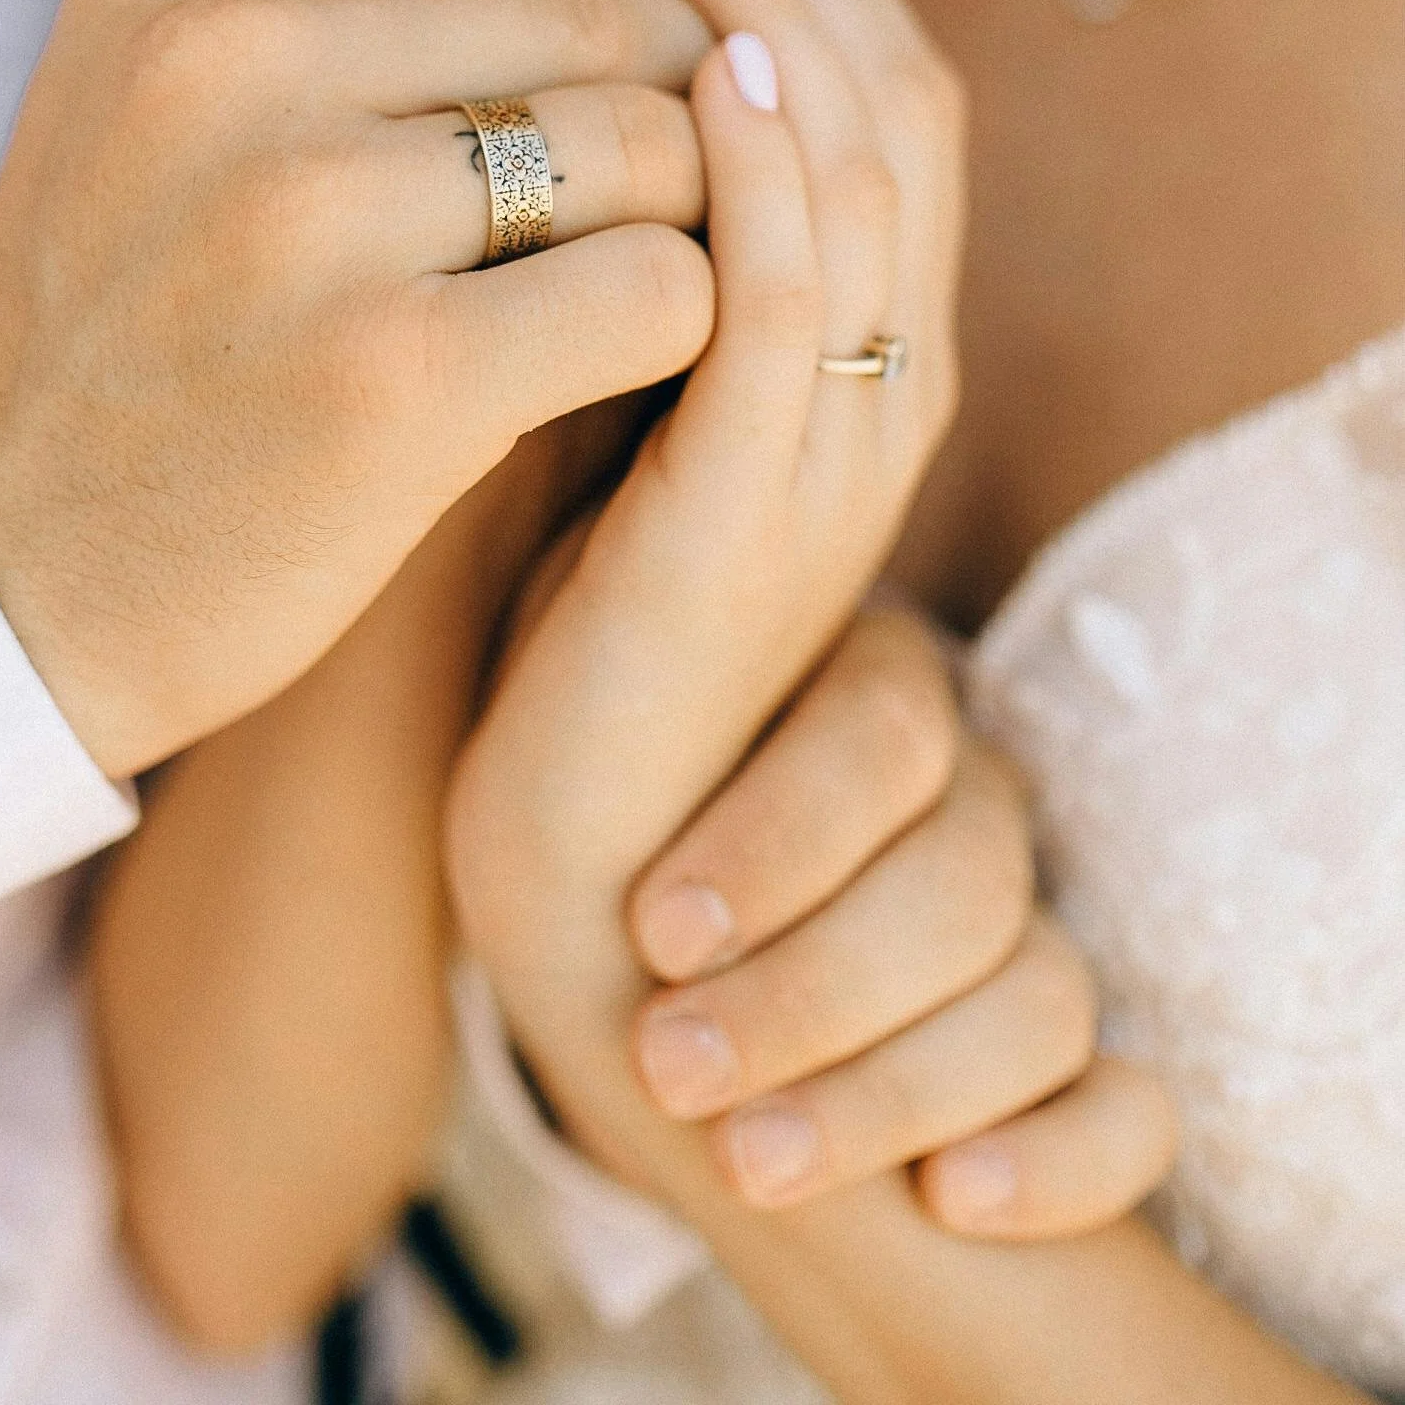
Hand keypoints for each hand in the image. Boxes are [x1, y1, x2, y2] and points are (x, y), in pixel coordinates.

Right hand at [0, 0, 714, 781]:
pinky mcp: (397, 376)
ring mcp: (308, 214)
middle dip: (670, 90)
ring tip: (644, 263)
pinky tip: (626, 362)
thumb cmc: (135, 309)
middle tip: (665, 181)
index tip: (608, 46)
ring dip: (693, 210)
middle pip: (597, 3)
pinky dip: (685, 324)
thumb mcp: (162, 75)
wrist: (10, 576)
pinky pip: (666, 283)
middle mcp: (228, 57)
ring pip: (654, 134)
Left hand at [446, 0, 965, 1158]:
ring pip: (870, 178)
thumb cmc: (564, 578)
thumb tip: (569, 34)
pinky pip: (796, 303)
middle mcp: (886, 377)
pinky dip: (767, 170)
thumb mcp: (625, 362)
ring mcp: (843, 447)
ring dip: (792, 24)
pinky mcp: (763, 516)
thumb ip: (639, 221)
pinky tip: (703, 68)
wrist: (569, 824)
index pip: (881, 89)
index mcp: (861, 337)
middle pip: (901, 101)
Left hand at [627, 607, 1177, 1238]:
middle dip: (808, 994)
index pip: (884, 738)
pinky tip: (952, 1200)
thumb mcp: (567, 704)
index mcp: (870, 676)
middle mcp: (973, 790)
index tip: (654, 929)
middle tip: (667, 1065)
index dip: (778, 840)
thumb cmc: (575, 797)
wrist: (594, 919)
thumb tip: (665, 495)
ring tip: (745, 1162)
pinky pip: (1128, 1116)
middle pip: (966, 883)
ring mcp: (1031, 923)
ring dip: (892, 1096)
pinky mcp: (1066, 1061)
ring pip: (1042, 1000)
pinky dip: (1059, 1165)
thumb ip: (615, 624)